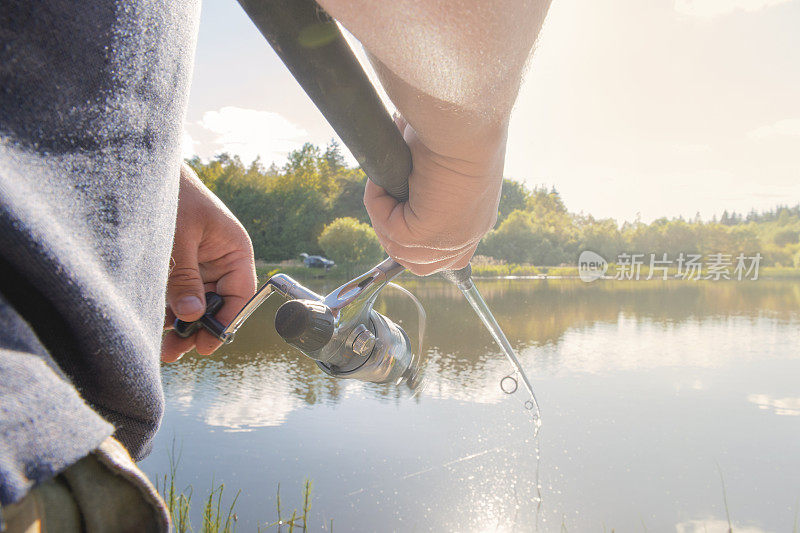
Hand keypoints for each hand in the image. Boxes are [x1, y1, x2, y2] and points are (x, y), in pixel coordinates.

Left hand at [161, 164, 256, 361]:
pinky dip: (167, 309)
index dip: (225, 322)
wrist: (146, 170)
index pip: (239, 295)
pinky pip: (177, 292)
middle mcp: (221, 260)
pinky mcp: (178, 265)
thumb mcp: (179, 238)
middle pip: (216, 304)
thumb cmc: (173, 194)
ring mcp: (199, 263)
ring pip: (194, 302)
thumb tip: (191, 315)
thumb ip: (185, 277)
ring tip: (161, 347)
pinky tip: (154, 324)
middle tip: (175, 351)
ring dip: (179, 324)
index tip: (206, 344)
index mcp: (235, 250)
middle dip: (197, 329)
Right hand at [364, 116, 505, 274]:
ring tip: (383, 185)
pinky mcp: (428, 235)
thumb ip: (425, 180)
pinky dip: (377, 205)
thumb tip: (398, 165)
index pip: (447, 256)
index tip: (400, 215)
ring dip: (383, 217)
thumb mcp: (441, 163)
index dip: (418, 244)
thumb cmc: (456, 128)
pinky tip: (381, 181)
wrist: (464, 121)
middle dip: (393, 234)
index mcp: (475, 221)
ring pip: (400, 250)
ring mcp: (450, 241)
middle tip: (383, 199)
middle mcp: (467, 237)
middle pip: (420, 262)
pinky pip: (389, 230)